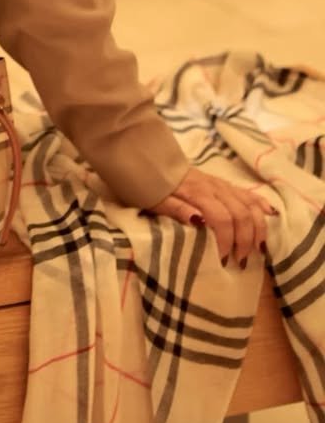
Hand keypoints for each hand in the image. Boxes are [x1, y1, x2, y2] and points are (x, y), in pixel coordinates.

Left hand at [143, 166, 276, 267]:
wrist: (151, 162)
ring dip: (258, 228)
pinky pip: (249, 194)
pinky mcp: (225, 184)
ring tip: (258, 249)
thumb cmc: (151, 186)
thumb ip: (177, 209)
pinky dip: (261, 206)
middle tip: (240, 261)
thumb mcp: (156, 201)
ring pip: (250, 204)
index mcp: (198, 193)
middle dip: (245, 240)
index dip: (227, 241)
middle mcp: (215, 187)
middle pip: (241, 213)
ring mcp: (222, 184)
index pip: (222, 218)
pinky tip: (270, 217)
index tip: (224, 260)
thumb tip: (199, 221)